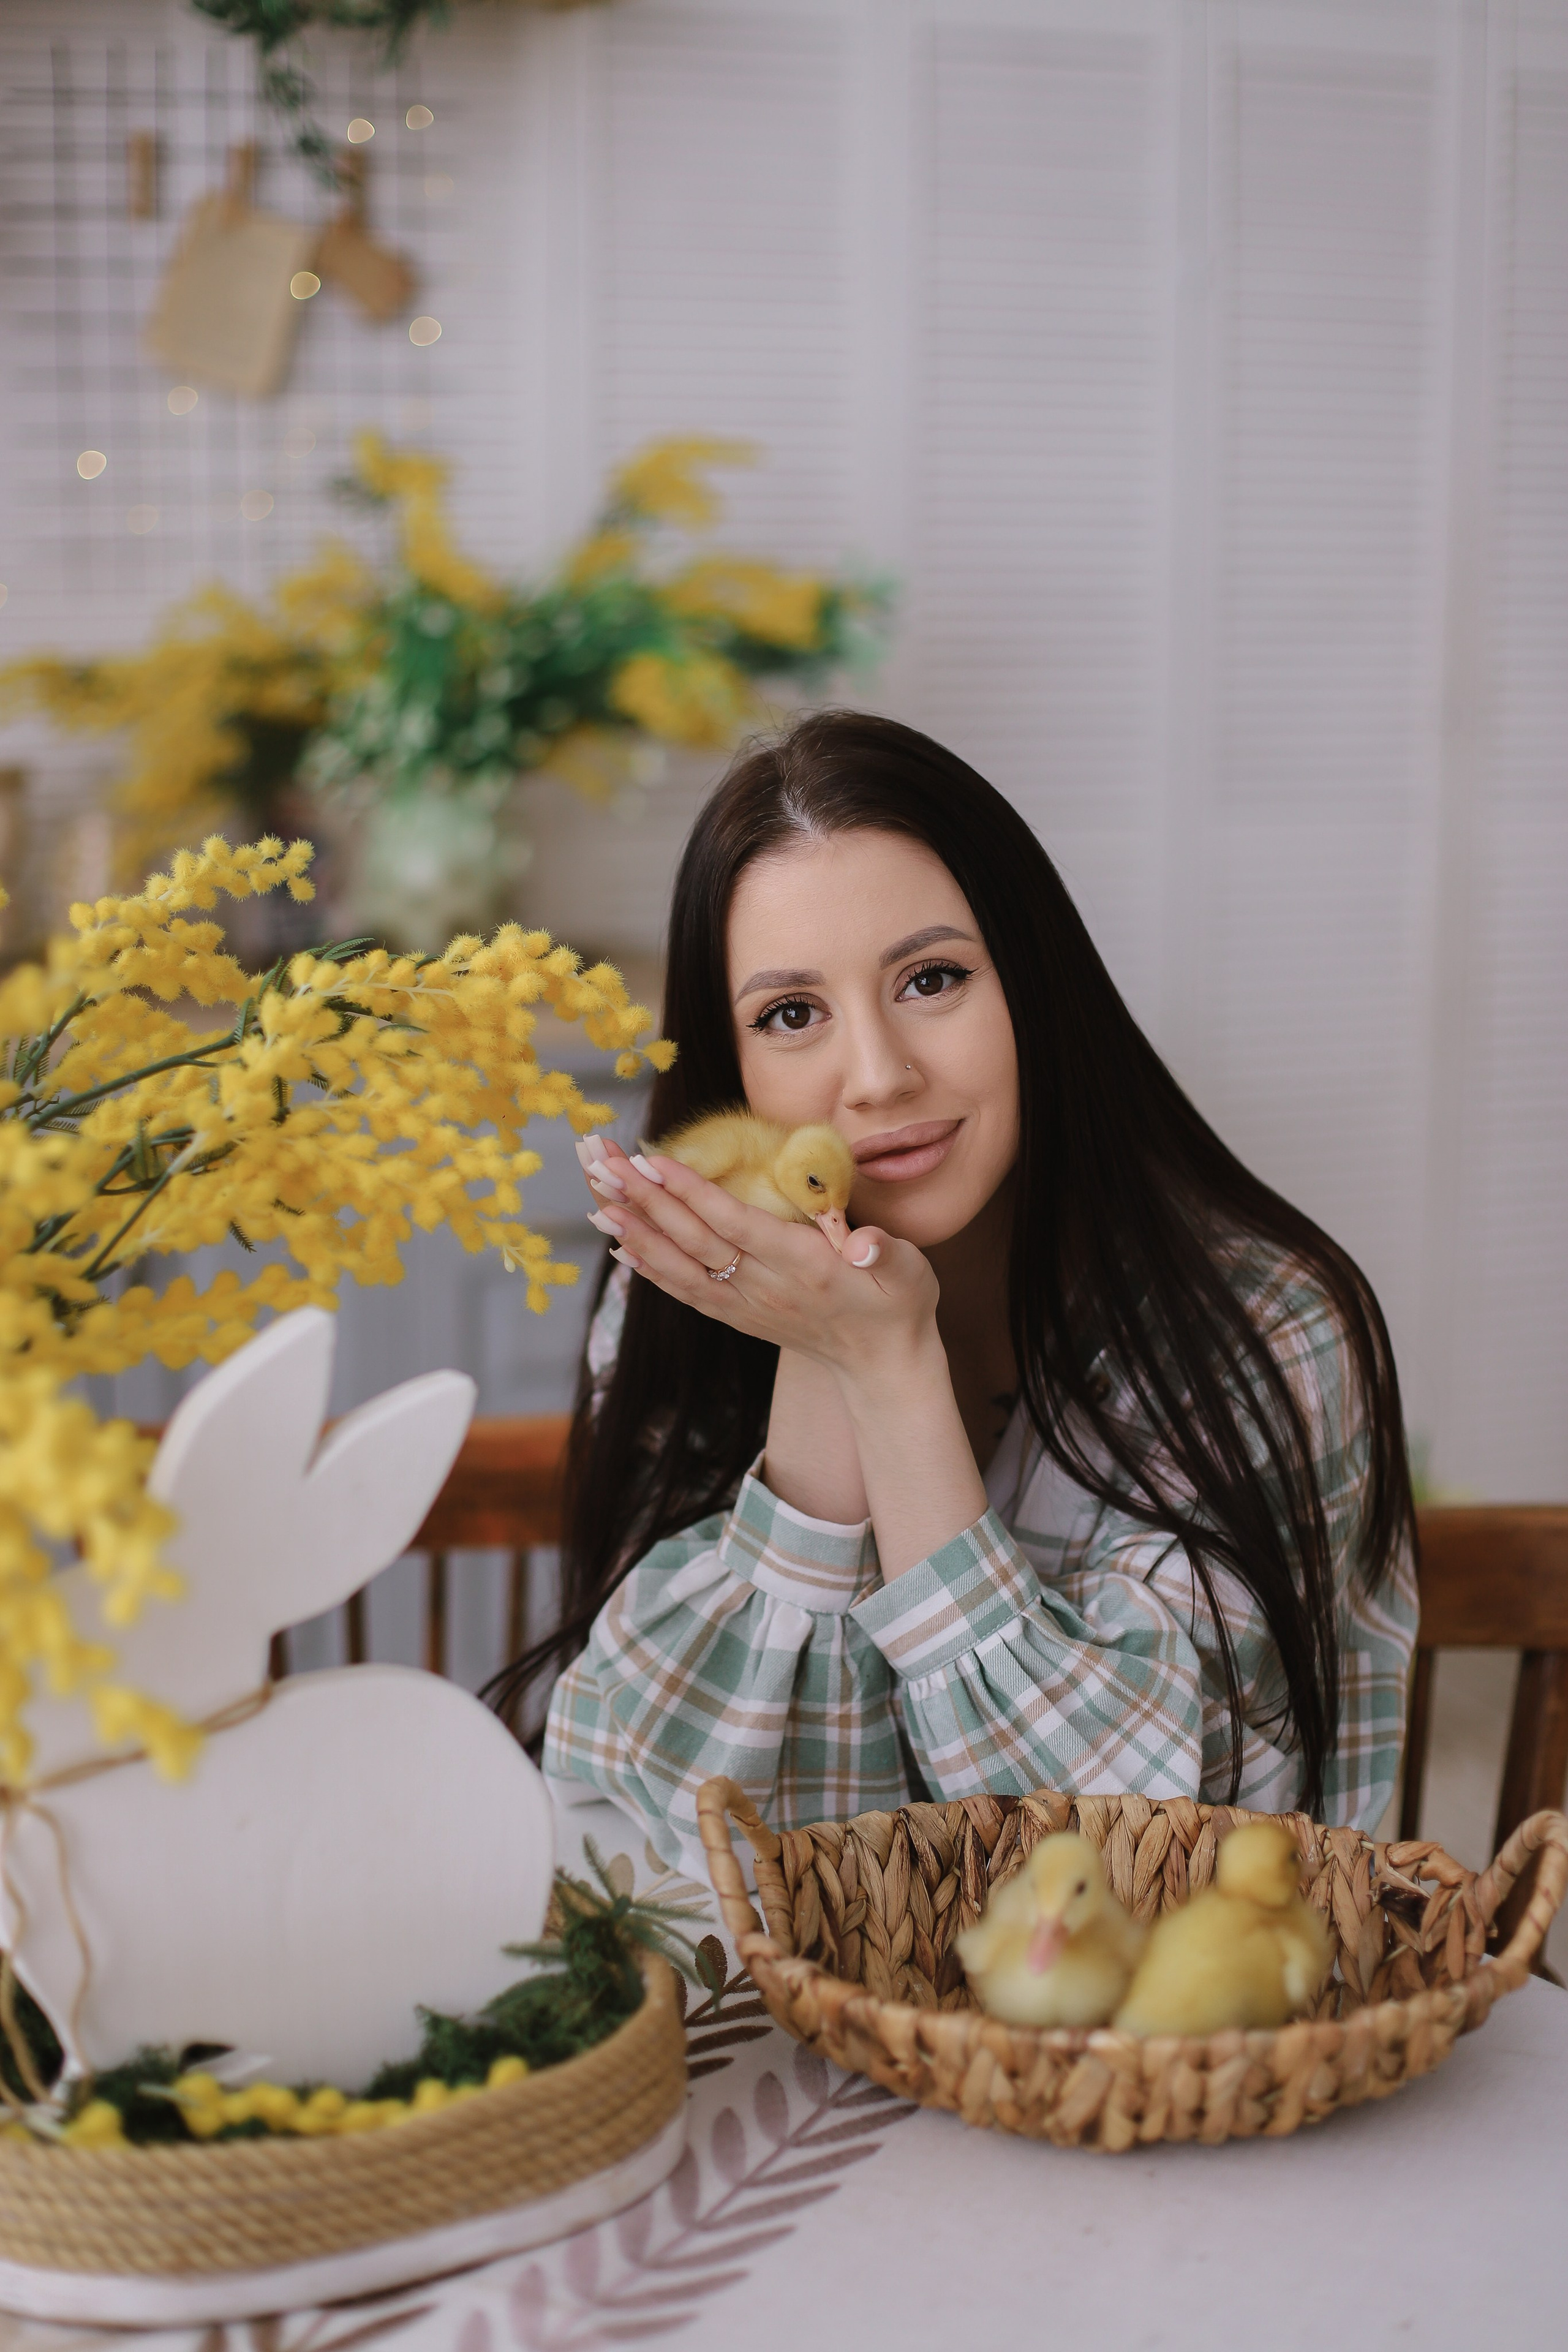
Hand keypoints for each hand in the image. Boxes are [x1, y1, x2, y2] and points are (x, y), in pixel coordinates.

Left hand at [575, 1135, 938, 1379]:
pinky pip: (684, 1291)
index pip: (735, 1224)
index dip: (691, 1193)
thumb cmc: (898, 1304)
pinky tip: (620, 1245)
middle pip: (693, 1240)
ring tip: (594, 1197)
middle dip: (643, 1199)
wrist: (883, 1366)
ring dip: (634, 1231)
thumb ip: (885, 1253)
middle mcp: (765, 1288)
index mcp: (804, 1266)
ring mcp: (746, 1306)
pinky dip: (649, 1268)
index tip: (652, 1162)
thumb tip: (866, 1243)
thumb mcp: (909, 1273)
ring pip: (679, 1266)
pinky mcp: (737, 1316)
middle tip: (601, 1162)